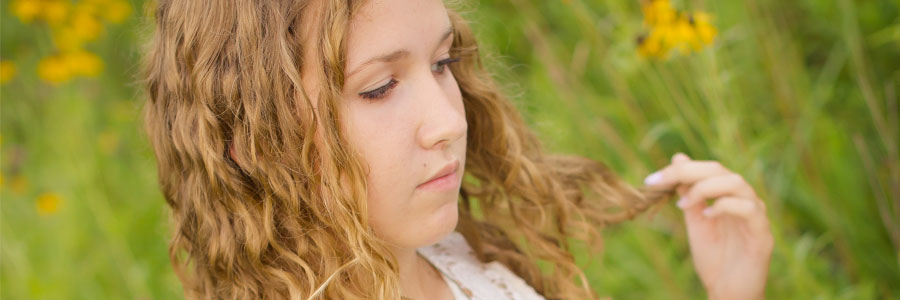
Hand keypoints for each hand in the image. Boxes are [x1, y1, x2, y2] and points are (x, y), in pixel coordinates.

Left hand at [644, 153, 773, 299]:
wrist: (728, 291)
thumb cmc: (714, 258)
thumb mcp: (695, 221)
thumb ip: (688, 193)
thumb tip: (678, 159)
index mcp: (728, 195)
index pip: (706, 169)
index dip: (679, 170)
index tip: (651, 180)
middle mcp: (744, 200)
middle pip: (720, 170)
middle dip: (687, 172)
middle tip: (662, 182)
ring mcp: (756, 215)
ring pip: (736, 183)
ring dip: (705, 188)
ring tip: (684, 204)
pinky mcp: (763, 233)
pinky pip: (750, 209)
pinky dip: (726, 207)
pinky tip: (707, 215)